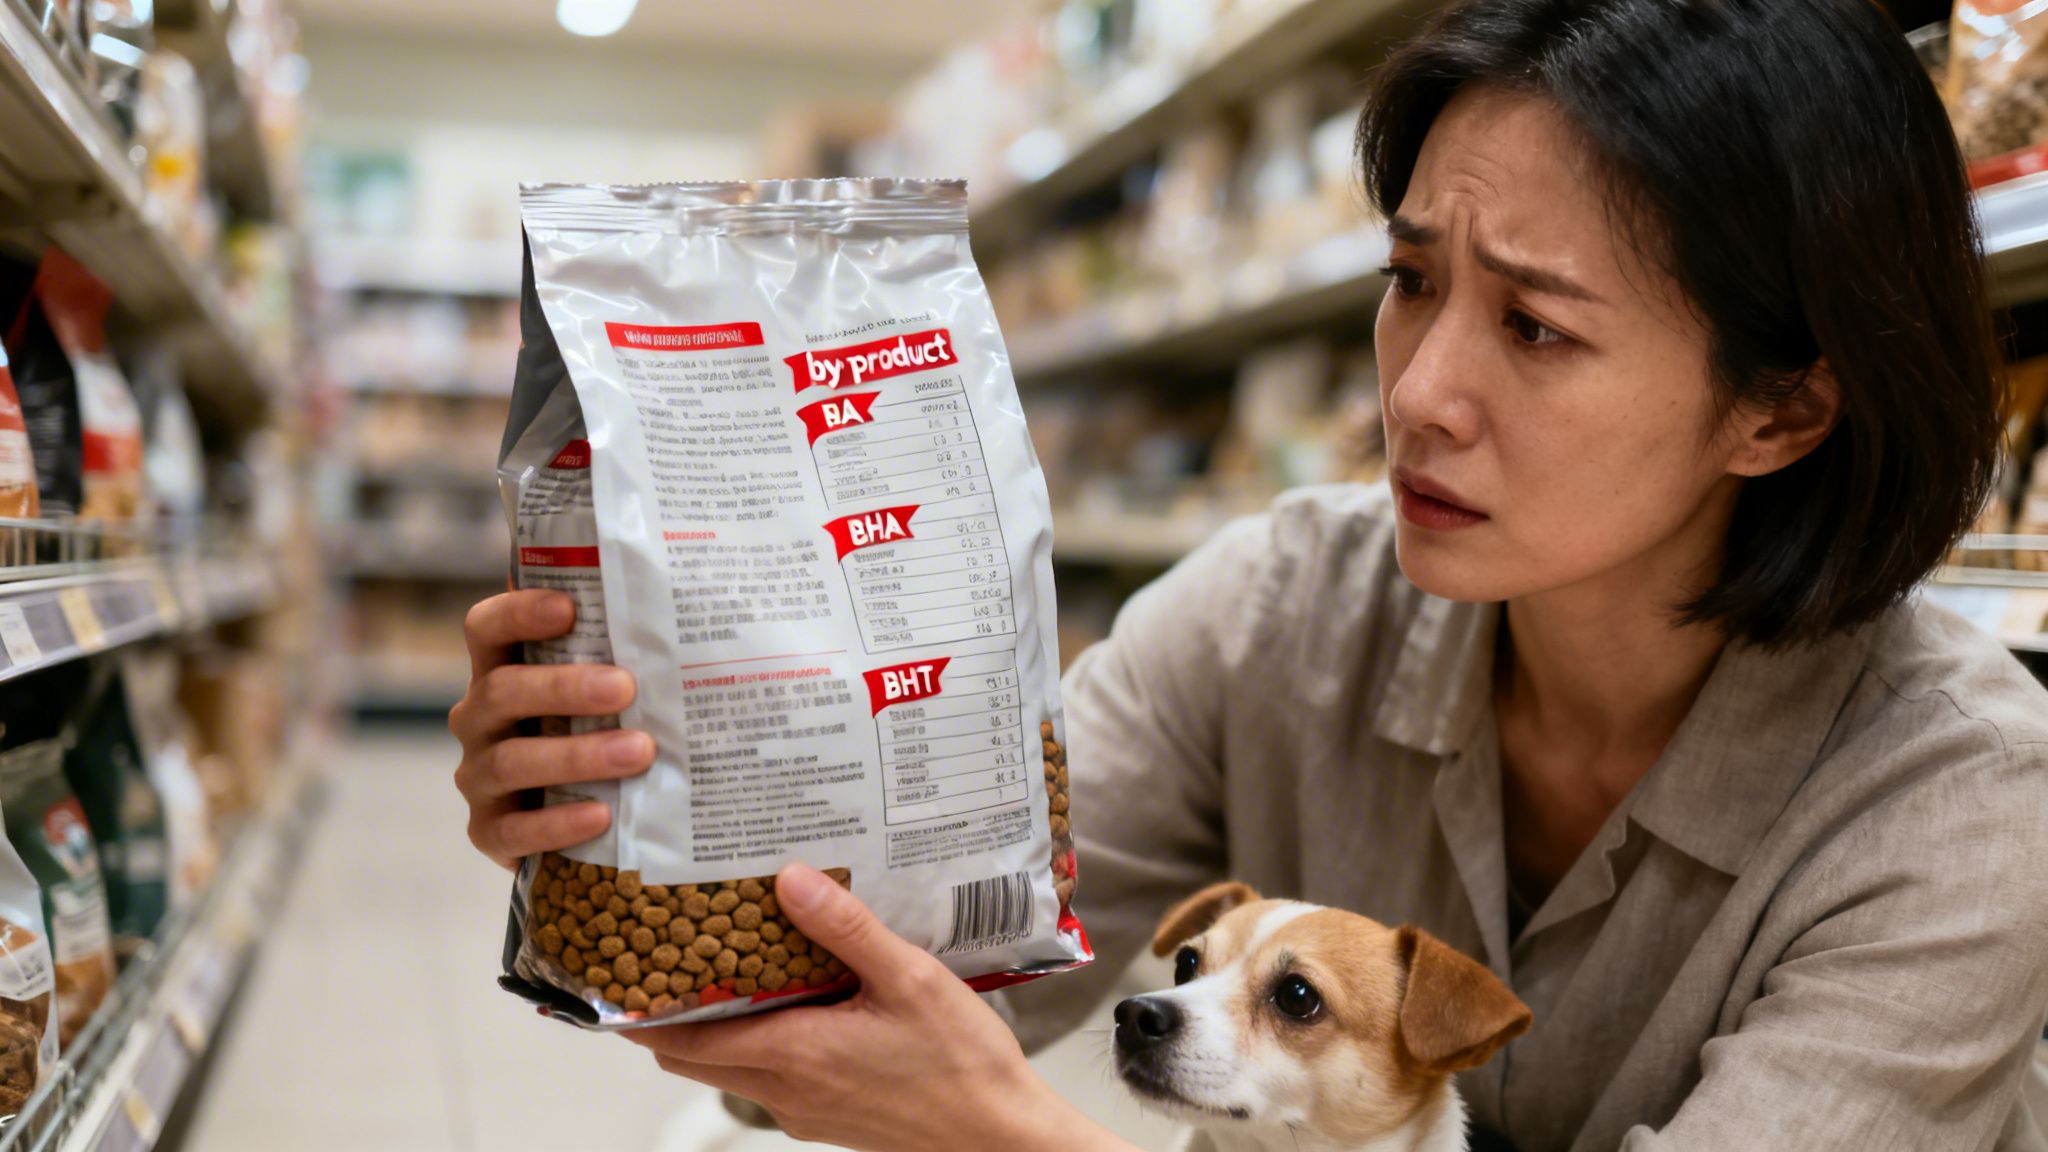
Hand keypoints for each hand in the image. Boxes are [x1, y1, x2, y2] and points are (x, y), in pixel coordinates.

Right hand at [449, 590, 654, 869]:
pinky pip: (514, 830)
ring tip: (638, 753)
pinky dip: (558, 823)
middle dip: (563, 687)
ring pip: (510, 761)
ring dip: (576, 755)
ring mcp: (479, 777)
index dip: (518, 613)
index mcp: (501, 670)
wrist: (584, 824)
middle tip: (626, 688)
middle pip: (501, 691)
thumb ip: (620, 650)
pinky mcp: (489, 831)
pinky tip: (602, 814)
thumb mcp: (605, 690)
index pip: (488, 628)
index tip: (568, 607)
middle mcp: (479, 718)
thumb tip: (686, 594)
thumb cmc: (601, 730)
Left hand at [628, 863, 1129, 1151]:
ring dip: (714, 1026)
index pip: (682, 1038)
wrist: (999, 1135)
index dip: (641, 1009)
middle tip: (665, 955)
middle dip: (666, 1014)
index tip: (621, 969)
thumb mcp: (909, 978)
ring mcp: (803, 1109)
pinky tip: (793, 1002)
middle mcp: (785, 1089)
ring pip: (729, 1067)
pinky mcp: (825, 1116)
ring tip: (727, 966)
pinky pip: (769, 1078)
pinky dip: (756, 1042)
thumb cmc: (961, 1064)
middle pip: (691, 1057)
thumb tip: (789, 879)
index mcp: (794, 1053)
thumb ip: (845, 928)